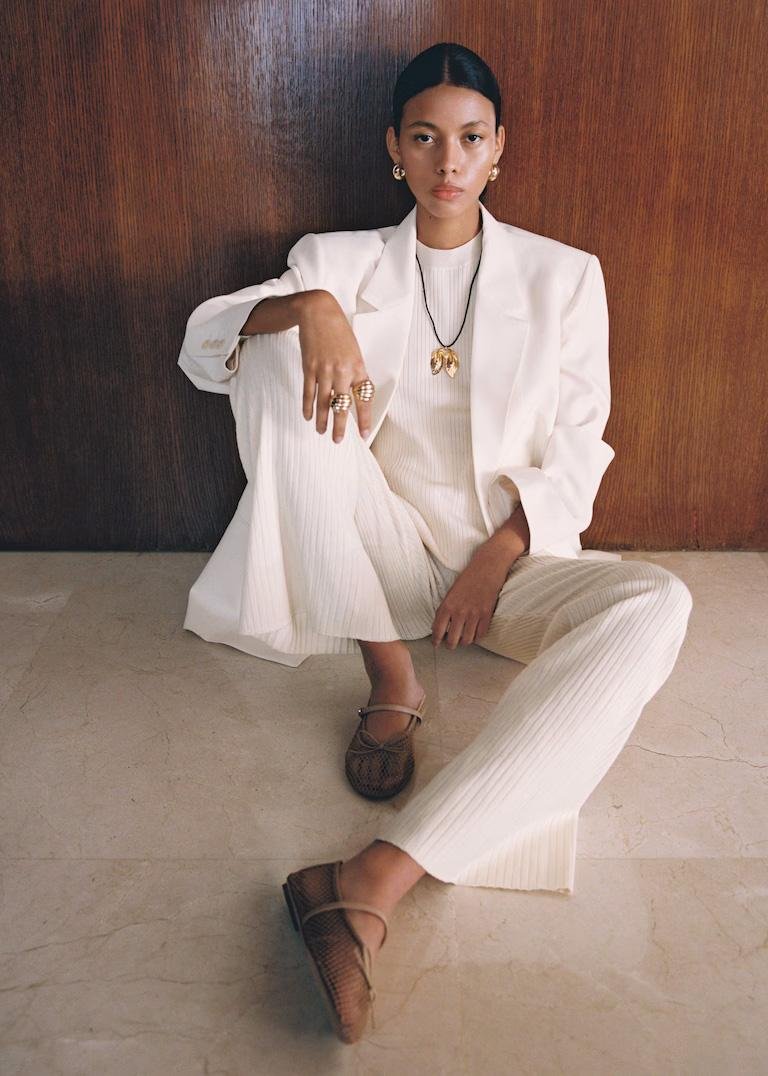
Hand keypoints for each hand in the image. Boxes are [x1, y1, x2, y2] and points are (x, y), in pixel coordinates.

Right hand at [297, 291, 372, 443]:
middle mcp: (342, 371)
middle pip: (342, 405)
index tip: (365, 434)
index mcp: (358, 367)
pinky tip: (307, 416)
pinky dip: (307, 406)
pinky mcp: (309, 367)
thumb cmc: (339, 332)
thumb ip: (355, 373)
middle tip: (338, 441)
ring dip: (322, 420)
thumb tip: (355, 395)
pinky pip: (308, 392)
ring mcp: (324, 370)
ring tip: (321, 432)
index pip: (364, 399)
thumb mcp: (354, 351)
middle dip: (341, 426)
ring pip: (323, 402)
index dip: (364, 418)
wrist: (319, 312)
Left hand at [432, 540, 519, 648]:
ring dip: (464, 642)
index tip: (436, 644)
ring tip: (463, 639)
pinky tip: (474, 633)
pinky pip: (480, 635)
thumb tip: (439, 626)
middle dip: (450, 645)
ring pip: (467, 640)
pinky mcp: (487, 615)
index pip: (438, 630)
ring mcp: (474, 615)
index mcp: (447, 605)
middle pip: (452, 640)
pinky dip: (477, 637)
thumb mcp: (450, 592)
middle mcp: (459, 612)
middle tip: (450, 644)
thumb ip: (445, 609)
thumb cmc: (467, 578)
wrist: (487, 567)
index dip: (436, 640)